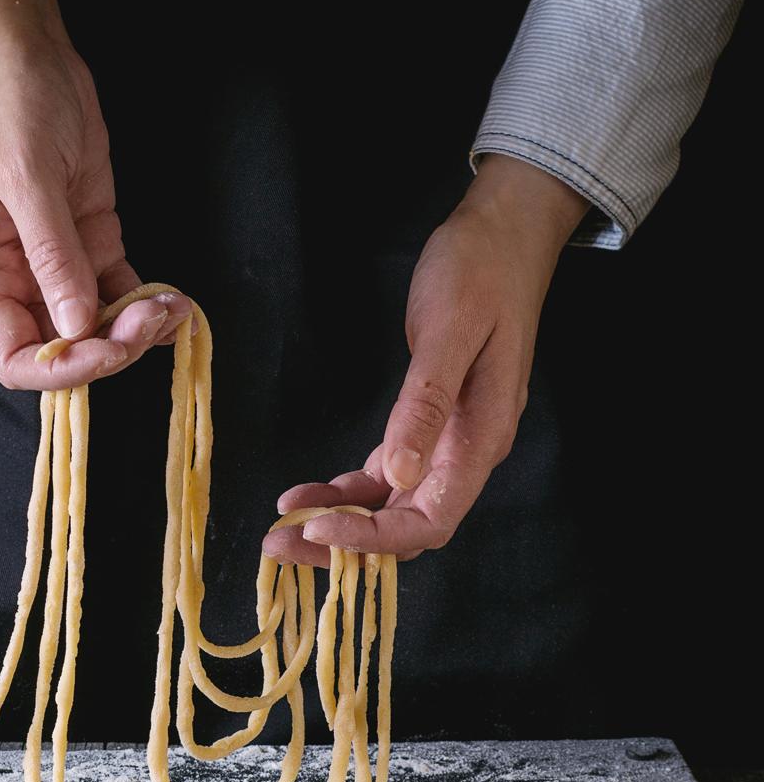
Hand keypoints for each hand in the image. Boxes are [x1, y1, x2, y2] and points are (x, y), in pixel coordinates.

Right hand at [0, 0, 193, 388]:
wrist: (28, 50)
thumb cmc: (10, 103)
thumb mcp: (27, 175)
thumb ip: (51, 254)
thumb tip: (73, 326)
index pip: (15, 356)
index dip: (61, 369)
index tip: (106, 347)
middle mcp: (21, 277)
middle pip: (64, 349)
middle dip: (111, 347)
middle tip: (152, 318)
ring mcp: (60, 262)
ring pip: (98, 326)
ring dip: (138, 329)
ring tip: (174, 309)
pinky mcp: (94, 242)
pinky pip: (121, 293)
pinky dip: (149, 305)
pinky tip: (177, 302)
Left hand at [263, 155, 588, 566]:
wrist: (504, 234)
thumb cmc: (478, 273)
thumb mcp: (448, 333)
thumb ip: (427, 406)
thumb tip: (403, 476)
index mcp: (480, 438)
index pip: (429, 520)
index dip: (375, 538)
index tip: (319, 531)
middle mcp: (467, 453)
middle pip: (406, 526)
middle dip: (344, 543)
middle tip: (278, 546)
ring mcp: (448, 442)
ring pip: (392, 507)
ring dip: (340, 522)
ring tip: (282, 528)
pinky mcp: (428, 425)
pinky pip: (387, 476)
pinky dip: (349, 491)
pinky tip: (309, 494)